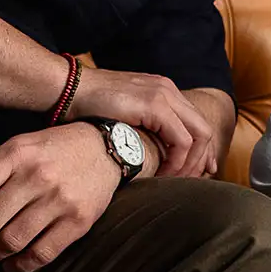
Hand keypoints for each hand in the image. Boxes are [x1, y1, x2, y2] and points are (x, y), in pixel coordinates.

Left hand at [0, 123, 119, 271]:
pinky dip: (18, 265)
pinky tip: (9, 263)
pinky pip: (41, 254)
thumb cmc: (50, 150)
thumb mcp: (10, 149)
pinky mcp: (78, 222)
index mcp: (14, 155)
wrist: (105, 148)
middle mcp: (36, 177)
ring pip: (11, 241)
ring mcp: (59, 201)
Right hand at [71, 67, 215, 177]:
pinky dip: (178, 161)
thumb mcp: (122, 116)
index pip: (195, 122)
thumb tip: (146, 153)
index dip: (201, 150)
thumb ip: (140, 128)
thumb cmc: (85, 107)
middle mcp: (168, 90)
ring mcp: (163, 95)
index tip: (200, 173)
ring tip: (174, 181)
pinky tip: (164, 174)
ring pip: (199, 135)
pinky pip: (182, 140)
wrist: (67, 88)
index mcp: (162, 91)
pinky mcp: (155, 105)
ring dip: (190, 163)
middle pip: (203, 129)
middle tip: (189, 183)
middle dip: (200, 160)